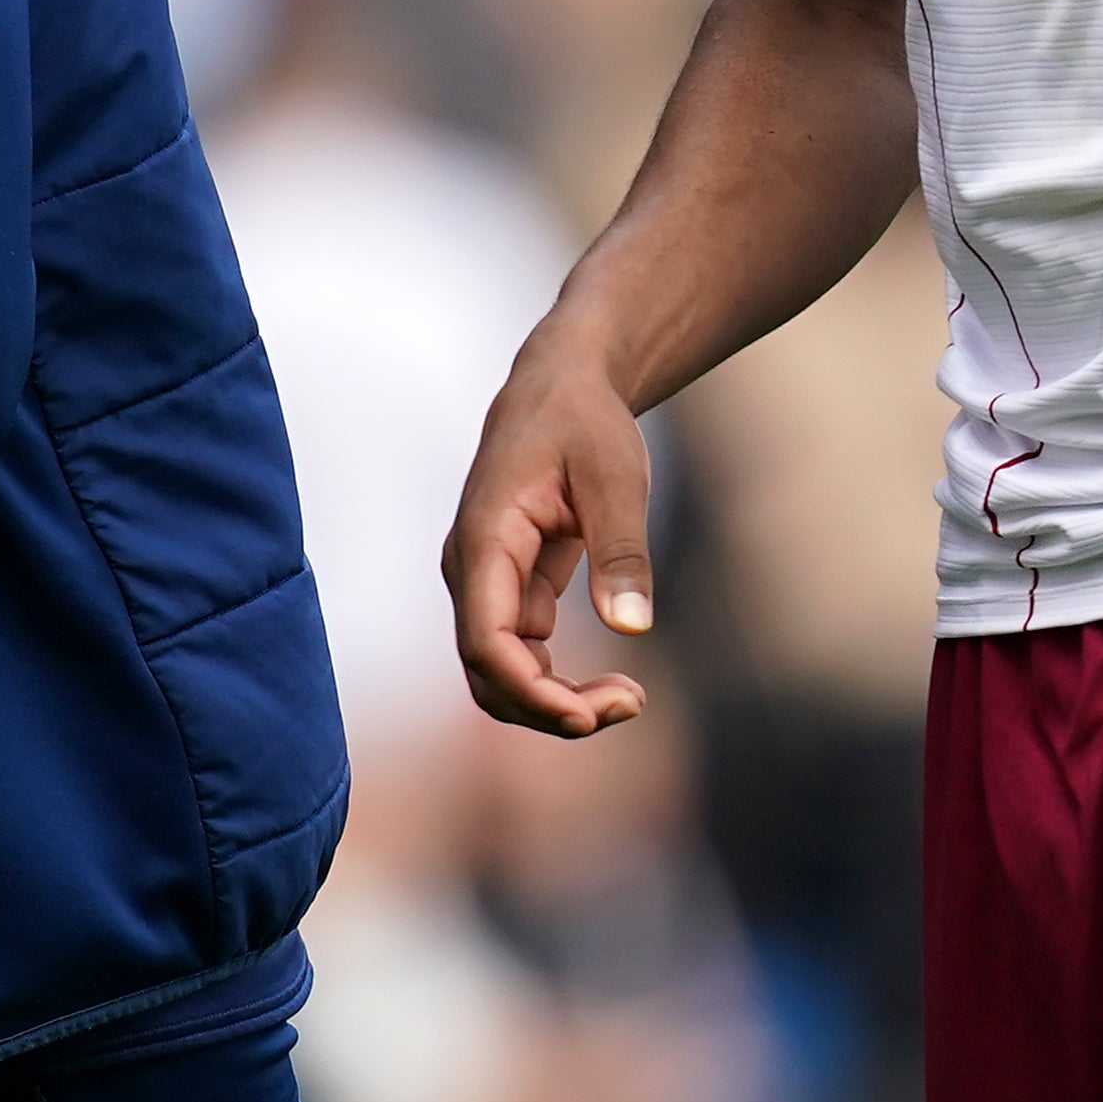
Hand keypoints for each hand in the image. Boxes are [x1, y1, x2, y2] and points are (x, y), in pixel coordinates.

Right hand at [442, 321, 657, 737]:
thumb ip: (621, 550)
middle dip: (549, 707)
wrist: (559, 386)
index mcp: (485, 541)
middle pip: (487, 672)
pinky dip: (559, 683)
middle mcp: (471, 570)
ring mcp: (485, 583)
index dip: (532, 691)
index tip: (592, 715)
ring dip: (554, 702)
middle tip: (631, 704)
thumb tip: (631, 627)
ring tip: (629, 699)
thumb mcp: (615, 478)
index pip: (486, 640)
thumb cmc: (583, 422)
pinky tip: (614, 682)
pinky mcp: (509, 590)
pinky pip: (520, 657)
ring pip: (499, 673)